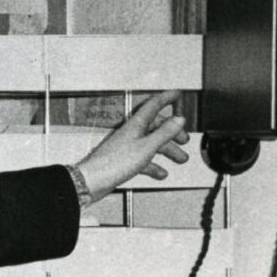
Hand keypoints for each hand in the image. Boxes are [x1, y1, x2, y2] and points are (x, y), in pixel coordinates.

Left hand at [75, 89, 189, 201]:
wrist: (92, 181)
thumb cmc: (114, 164)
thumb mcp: (146, 147)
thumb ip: (164, 133)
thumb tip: (179, 120)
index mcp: (136, 125)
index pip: (154, 105)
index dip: (167, 98)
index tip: (177, 94)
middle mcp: (131, 133)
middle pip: (156, 127)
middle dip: (172, 133)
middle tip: (184, 139)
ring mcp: (127, 147)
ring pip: (151, 145)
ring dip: (167, 151)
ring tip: (180, 159)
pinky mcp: (123, 161)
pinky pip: (143, 160)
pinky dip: (154, 165)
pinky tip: (161, 173)